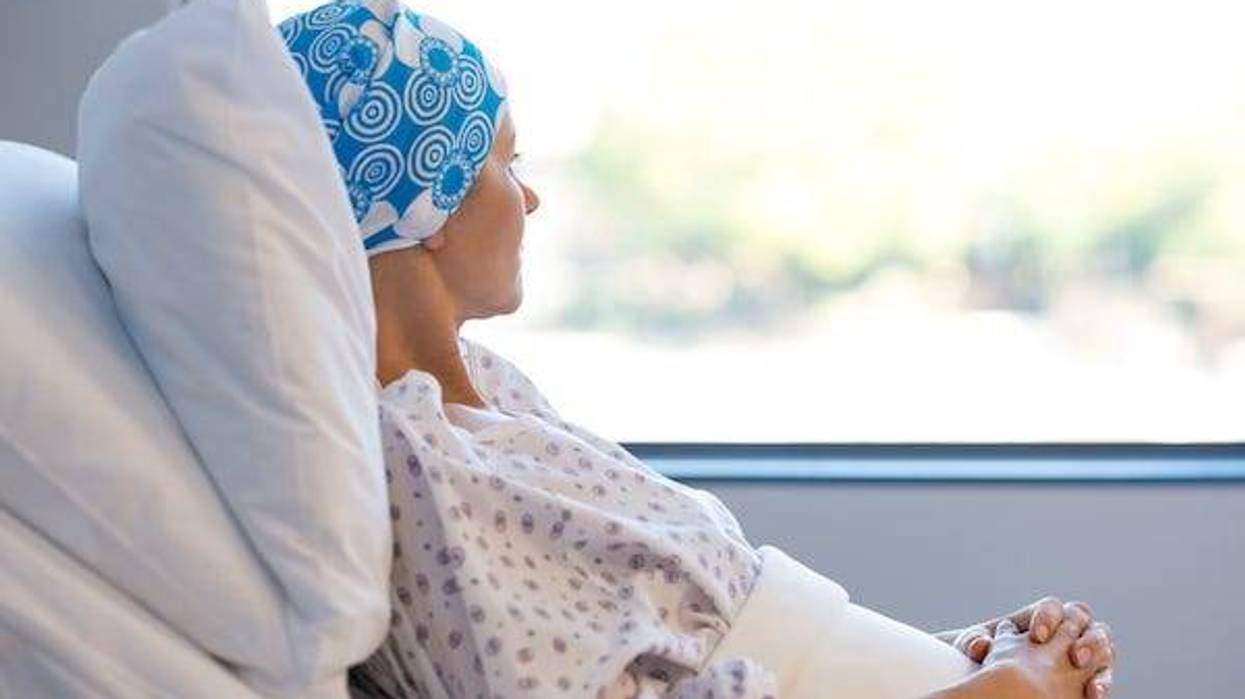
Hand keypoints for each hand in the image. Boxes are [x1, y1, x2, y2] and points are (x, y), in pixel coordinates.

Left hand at [936, 597, 1115, 697]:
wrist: (998, 684)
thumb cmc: (984, 661)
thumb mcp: (974, 649)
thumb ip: (975, 642)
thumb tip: (979, 644)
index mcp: (1040, 617)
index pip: (1053, 607)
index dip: (1048, 618)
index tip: (1038, 637)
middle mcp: (1066, 629)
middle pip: (1084, 620)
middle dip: (1082, 636)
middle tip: (1073, 657)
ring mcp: (1083, 652)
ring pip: (1102, 646)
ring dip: (1099, 659)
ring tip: (1091, 681)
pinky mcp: (1090, 676)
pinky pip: (1103, 675)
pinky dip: (1102, 683)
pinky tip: (1094, 696)